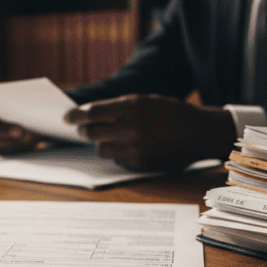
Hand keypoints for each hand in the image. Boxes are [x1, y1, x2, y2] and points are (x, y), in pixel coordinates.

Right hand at [0, 96, 53, 153]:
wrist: (22, 109)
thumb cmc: (16, 98)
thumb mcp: (15, 93)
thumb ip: (16, 95)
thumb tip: (45, 105)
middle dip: (1, 129)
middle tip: (20, 131)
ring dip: (10, 140)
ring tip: (31, 138)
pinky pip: (2, 152)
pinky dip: (17, 148)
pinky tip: (35, 145)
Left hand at [63, 94, 236, 171]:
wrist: (199, 134)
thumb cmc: (172, 113)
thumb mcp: (146, 101)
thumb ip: (119, 107)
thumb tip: (90, 113)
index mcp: (133, 107)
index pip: (92, 112)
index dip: (75, 116)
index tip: (66, 118)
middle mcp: (132, 129)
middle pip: (92, 133)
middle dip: (84, 131)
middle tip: (82, 129)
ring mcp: (136, 149)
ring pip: (102, 149)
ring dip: (100, 143)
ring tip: (108, 137)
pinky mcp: (141, 165)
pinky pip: (118, 161)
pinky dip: (118, 154)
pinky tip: (128, 147)